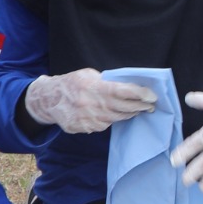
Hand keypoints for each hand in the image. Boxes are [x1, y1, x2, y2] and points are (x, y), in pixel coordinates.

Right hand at [22, 69, 156, 133]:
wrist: (49, 100)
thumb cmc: (72, 84)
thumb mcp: (88, 75)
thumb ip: (107, 81)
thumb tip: (128, 85)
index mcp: (95, 87)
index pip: (123, 91)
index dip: (140, 94)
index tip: (152, 96)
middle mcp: (93, 105)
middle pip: (124, 108)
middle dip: (140, 106)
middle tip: (150, 105)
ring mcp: (89, 119)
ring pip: (117, 118)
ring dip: (128, 114)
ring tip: (136, 109)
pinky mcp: (85, 128)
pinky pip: (105, 125)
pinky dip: (110, 119)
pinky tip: (110, 114)